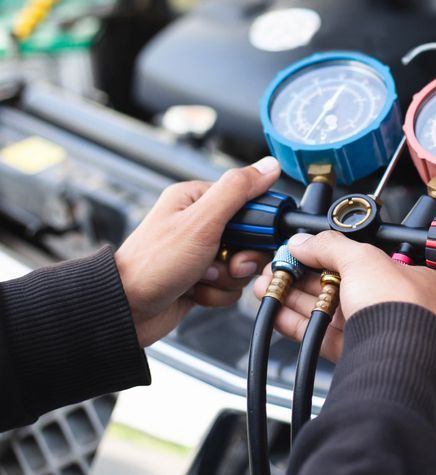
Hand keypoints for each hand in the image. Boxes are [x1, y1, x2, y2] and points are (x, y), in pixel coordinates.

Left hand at [115, 157, 281, 345]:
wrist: (126, 310)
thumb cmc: (152, 264)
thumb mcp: (200, 221)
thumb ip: (236, 191)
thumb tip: (268, 166)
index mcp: (196, 199)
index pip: (249, 201)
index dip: (258, 224)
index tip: (254, 238)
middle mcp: (199, 224)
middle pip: (250, 238)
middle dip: (242, 257)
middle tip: (228, 263)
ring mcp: (201, 253)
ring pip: (242, 265)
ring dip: (227, 278)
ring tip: (203, 278)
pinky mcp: (202, 279)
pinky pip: (230, 286)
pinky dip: (218, 293)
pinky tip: (197, 291)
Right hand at [252, 231, 435, 361]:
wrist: (396, 359)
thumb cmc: (401, 309)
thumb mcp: (363, 259)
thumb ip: (330, 246)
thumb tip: (303, 242)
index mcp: (416, 277)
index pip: (370, 258)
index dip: (336, 252)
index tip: (307, 249)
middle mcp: (399, 305)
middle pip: (344, 284)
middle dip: (305, 275)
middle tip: (280, 267)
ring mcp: (377, 331)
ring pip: (329, 310)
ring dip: (295, 296)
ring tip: (267, 285)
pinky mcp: (356, 355)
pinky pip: (321, 335)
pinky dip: (296, 323)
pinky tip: (275, 312)